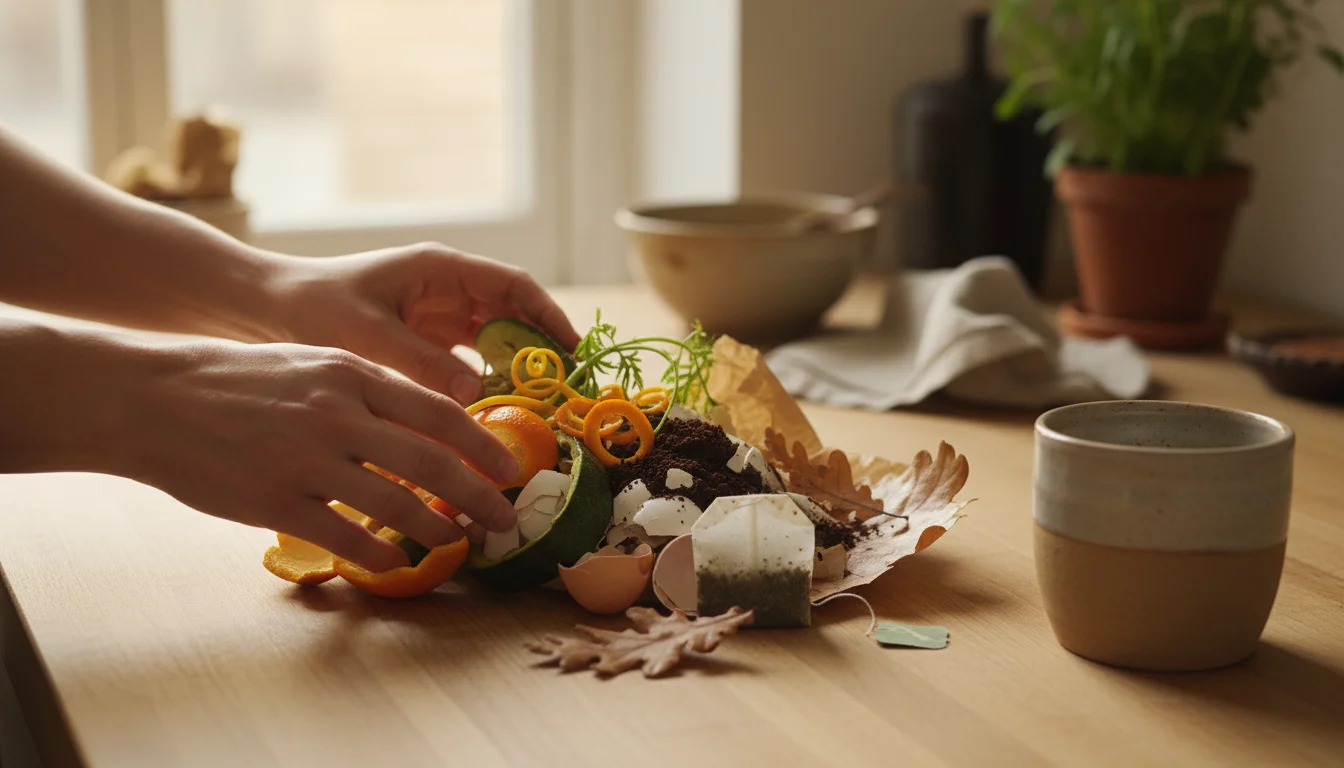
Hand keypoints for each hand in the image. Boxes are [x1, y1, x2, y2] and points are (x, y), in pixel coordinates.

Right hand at [128, 340, 521, 571]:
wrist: (156, 399)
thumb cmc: (241, 379)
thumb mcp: (314, 363)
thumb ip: (371, 391)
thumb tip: (432, 423)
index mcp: (351, 374)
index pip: (438, 412)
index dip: (483, 444)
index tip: (511, 468)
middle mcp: (336, 415)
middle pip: (430, 461)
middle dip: (478, 494)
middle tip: (504, 518)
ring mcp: (305, 460)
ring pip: (395, 503)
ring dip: (435, 528)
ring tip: (458, 541)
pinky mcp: (275, 502)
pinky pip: (345, 536)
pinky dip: (381, 553)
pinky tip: (399, 562)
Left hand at [267, 243, 580, 403]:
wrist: (265, 309)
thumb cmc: (313, 306)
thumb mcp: (368, 334)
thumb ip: (421, 362)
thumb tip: (476, 391)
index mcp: (439, 269)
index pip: (512, 286)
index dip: (548, 315)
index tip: (572, 349)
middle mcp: (445, 289)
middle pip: (511, 314)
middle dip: (540, 347)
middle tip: (565, 387)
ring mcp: (435, 315)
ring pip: (492, 340)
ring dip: (514, 368)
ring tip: (538, 405)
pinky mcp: (422, 342)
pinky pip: (467, 361)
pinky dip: (483, 383)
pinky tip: (492, 413)